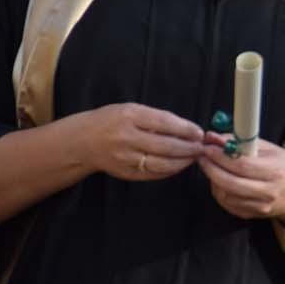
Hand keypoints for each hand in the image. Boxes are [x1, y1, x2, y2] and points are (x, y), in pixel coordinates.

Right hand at [80, 103, 205, 182]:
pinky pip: (152, 174)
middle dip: (188, 148)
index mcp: (129, 117)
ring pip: (161, 164)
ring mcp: (125, 158)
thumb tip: (187, 129)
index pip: (165, 123)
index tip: (199, 132)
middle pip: (166, 146)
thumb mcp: (131, 110)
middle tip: (201, 148)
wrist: (83, 141)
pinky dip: (169, 171)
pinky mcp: (125, 173)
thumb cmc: (111, 120)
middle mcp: (126, 138)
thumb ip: (156, 118)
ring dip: (182, 162)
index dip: (186, 129)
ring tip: (193, 157)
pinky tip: (178, 166)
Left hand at [198, 135, 284, 221]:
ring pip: (226, 196)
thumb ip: (241, 142)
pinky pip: (229, 205)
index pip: (242, 165)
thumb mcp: (269, 148)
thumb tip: (215, 137)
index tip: (208, 147)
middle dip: (211, 169)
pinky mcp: (253, 215)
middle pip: (230, 183)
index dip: (221, 157)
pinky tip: (220, 181)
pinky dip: (220, 192)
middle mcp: (268, 191)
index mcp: (274, 171)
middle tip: (202, 157)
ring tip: (212, 168)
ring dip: (213, 181)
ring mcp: (260, 206)